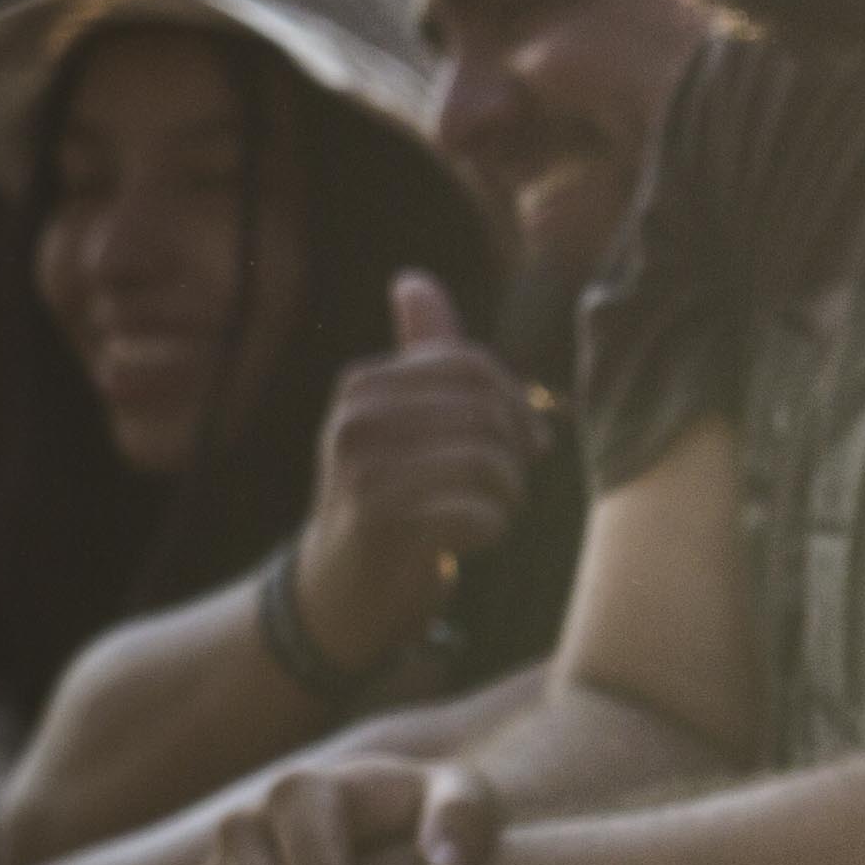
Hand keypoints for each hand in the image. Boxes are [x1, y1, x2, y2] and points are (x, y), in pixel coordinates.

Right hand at [289, 276, 541, 678]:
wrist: (340, 586)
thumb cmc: (387, 495)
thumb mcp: (399, 418)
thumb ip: (419, 353)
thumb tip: (413, 279)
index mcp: (363, 384)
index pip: (474, 366)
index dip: (516, 403)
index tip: (524, 441)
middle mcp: (354, 419)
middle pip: (489, 414)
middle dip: (514, 456)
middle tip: (501, 486)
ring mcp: (362, 471)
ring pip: (492, 465)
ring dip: (506, 497)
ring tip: (479, 512)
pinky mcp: (381, 523)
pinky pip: (482, 514)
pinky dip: (489, 532)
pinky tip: (462, 541)